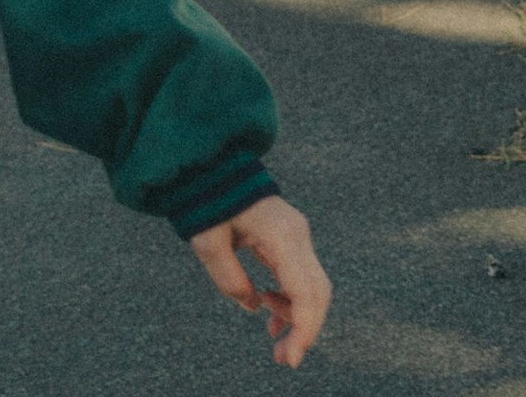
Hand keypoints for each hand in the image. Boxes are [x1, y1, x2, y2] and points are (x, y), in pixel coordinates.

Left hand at [190, 194, 329, 368]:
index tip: (291, 357)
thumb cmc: (207, 201)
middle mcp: (298, 235)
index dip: (304, 329)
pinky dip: (291, 298)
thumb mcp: (208, 243)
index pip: (305, 292)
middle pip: (318, 293)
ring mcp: (298, 235)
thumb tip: (254, 306)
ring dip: (298, 315)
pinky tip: (269, 308)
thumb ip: (229, 279)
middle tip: (283, 358)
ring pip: (313, 286)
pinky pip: (301, 275)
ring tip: (272, 335)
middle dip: (305, 329)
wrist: (211, 166)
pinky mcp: (291, 238)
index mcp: (281, 235)